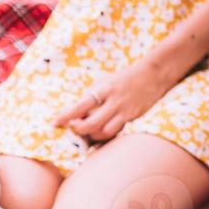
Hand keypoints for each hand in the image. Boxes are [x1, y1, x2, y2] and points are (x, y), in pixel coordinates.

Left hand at [53, 57, 175, 142]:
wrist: (153, 74)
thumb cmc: (125, 78)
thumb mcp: (106, 82)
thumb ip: (93, 96)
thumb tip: (77, 112)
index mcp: (102, 89)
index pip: (80, 105)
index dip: (66, 116)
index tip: (55, 123)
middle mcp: (112, 100)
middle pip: (90, 123)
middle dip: (78, 129)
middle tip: (73, 128)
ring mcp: (124, 110)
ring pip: (103, 131)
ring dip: (92, 134)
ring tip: (88, 130)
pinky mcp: (133, 116)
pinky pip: (116, 131)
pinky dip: (106, 134)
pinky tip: (102, 130)